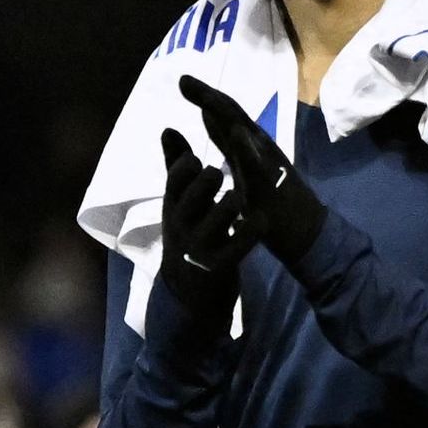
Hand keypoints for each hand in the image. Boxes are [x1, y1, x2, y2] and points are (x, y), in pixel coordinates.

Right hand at [141, 130, 247, 378]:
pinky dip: (253, 227)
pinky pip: (242, 240)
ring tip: (238, 203)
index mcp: (172, 208)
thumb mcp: (179, 206)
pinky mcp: (219, 267)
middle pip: (201, 185)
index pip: (177, 174)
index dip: (191, 162)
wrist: (189, 299)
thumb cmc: (190, 240)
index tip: (199, 162)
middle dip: (215, 176)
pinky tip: (260, 221)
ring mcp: (200, 247)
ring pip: (225, 208)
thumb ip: (175, 168)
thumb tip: (167, 128)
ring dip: (236, 201)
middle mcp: (182, 226)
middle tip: (220, 178)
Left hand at [177, 77, 325, 261]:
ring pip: (245, 134)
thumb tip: (206, 114)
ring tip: (206, 98)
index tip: (183, 81)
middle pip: (233, 117)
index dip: (205, 97)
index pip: (225, 115)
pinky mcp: (272, 184)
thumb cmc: (274, 200)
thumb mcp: (243, 165)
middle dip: (209, 97)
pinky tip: (237, 133)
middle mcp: (259, 147)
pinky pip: (258, 165)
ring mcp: (267, 163)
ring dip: (226, 116)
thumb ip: (226, 140)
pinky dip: (248, 148)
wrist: (306, 231)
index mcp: (249, 145)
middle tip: (184, 80)